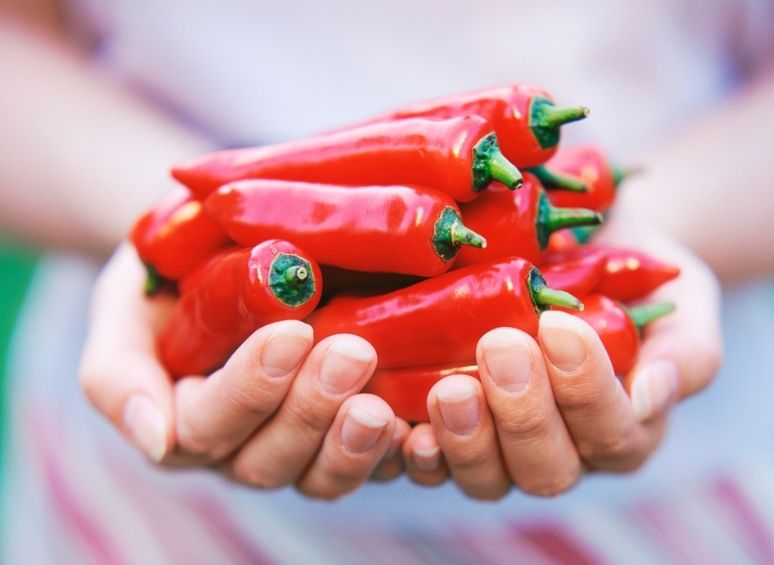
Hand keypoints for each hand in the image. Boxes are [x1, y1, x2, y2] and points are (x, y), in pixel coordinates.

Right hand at [78, 244, 409, 498]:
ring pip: (323, 475)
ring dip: (355, 443)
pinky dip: (399, 453)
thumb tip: (157, 441)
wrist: (226, 240)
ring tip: (382, 404)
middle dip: (311, 410)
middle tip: (351, 354)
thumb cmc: (169, 270)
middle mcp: (240, 446)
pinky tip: (420, 427)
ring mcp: (300, 444)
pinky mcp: (349, 432)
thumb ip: (119, 372)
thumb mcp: (123, 306)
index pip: (210, 425)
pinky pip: (375, 464)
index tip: (290, 333)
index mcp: (182, 420)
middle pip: (271, 459)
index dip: (251, 388)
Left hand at [401, 222, 722, 498]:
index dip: (587, 391)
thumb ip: (683, 352)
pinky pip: (429, 463)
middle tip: (502, 345)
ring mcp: (500, 448)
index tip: (561, 326)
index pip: (612, 435)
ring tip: (450, 386)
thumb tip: (651, 396)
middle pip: (545, 470)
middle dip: (523, 414)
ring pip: (485, 478)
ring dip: (466, 437)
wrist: (577, 245)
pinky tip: (402, 422)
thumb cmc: (634, 276)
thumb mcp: (682, 303)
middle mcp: (562, 451)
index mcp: (623, 429)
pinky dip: (415, 451)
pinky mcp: (448, 431)